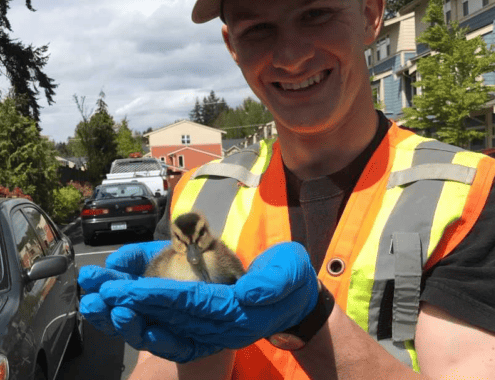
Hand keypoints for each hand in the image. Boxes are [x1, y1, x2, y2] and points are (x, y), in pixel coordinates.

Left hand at [94, 242, 318, 362]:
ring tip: (95, 299)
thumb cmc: (290, 281)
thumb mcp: (289, 273)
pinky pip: (163, 325)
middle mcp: (213, 327)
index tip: (124, 288)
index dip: (154, 297)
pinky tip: (116, 307)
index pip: (188, 304)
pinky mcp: (198, 325)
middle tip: (96, 290)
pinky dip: (138, 317)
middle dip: (128, 303)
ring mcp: (204, 328)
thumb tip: (251, 292)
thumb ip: (273, 282)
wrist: (293, 302)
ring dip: (124, 313)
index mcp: (234, 314)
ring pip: (158, 325)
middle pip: (164, 318)